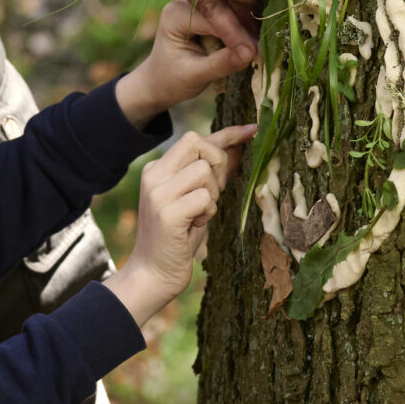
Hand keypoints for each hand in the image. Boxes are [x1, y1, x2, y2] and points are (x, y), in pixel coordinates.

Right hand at [105, 125, 255, 326]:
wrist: (152, 274)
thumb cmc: (177, 238)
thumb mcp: (196, 201)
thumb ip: (212, 175)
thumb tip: (238, 149)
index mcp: (158, 169)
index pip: (196, 140)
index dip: (228, 133)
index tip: (252, 130)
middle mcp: (154, 174)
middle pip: (198, 144)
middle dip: (218, 164)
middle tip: (214, 193)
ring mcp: (158, 192)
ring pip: (204, 171)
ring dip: (212, 195)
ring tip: (198, 215)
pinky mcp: (166, 211)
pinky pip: (205, 197)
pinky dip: (208, 212)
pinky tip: (194, 225)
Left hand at [116, 0, 256, 123]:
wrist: (160, 79)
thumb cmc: (172, 80)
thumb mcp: (194, 76)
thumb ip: (221, 63)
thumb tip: (251, 53)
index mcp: (175, 15)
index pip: (213, 16)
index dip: (236, 31)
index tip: (256, 48)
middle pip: (224, 2)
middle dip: (245, 19)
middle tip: (264, 39)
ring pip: (230, 0)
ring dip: (247, 16)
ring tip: (261, 36)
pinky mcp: (208, 3)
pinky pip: (231, 5)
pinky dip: (244, 18)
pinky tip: (255, 31)